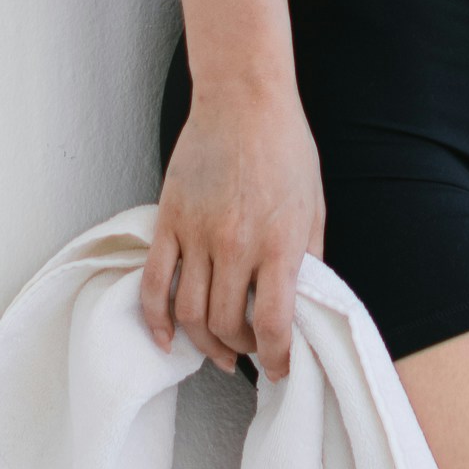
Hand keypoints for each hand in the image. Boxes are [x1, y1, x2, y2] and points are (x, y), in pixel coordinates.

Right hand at [139, 83, 322, 377]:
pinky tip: (167, 338)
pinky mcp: (169, 221)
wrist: (243, 99)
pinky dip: (156, 319)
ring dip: (203, 343)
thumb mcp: (314, 207)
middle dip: (241, 350)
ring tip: (217, 350)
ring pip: (189, 313)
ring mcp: (197, 234)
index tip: (279, 369)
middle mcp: (235, 244)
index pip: (273, 324)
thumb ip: (308, 258)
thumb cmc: (286, 148)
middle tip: (249, 352)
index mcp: (279, 243)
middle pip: (227, 325)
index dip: (276, 358)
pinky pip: (154, 283)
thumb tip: (303, 304)